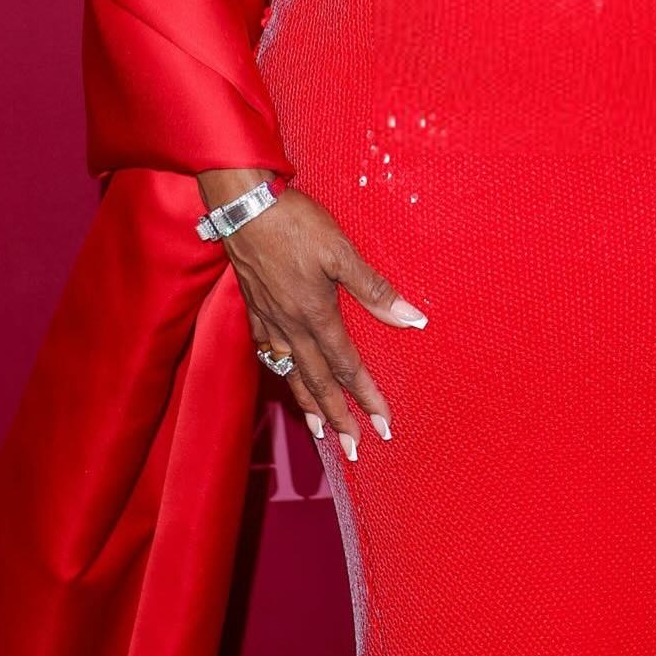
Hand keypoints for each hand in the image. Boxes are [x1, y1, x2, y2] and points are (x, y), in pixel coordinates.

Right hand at [207, 176, 427, 459]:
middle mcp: (291, 326)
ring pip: (291, 373)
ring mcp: (269, 319)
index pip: (347, 367)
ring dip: (308, 404)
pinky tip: (283, 373)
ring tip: (319, 432)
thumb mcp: (341, 251)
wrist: (243, 207)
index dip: (367, 397)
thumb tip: (412, 320)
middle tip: (354, 448)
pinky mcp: (254, 306)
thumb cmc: (295, 224)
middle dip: (338, 418)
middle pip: (318, 382)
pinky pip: (268, 351)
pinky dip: (279, 371)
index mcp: (316, 316)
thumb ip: (374, 290)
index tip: (383, 425)